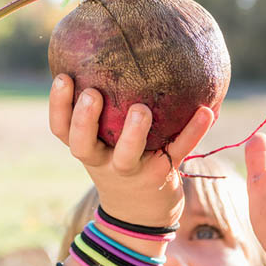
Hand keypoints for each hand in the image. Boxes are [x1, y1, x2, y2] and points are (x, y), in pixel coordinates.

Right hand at [49, 74, 214, 227]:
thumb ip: (101, 111)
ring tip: (142, 109)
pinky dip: (193, 132)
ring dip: (133, 133)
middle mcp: (103, 162)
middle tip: (92, 93)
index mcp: (86, 148)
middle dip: (85, 120)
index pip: (62, 129)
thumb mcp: (101, 143)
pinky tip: (206, 111)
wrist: (140, 213)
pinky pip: (177, 151)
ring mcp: (131, 172)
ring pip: (128, 156)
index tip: (63, 77)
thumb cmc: (117, 161)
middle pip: (83, 145)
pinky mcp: (161, 175)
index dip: (58, 105)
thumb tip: (109, 52)